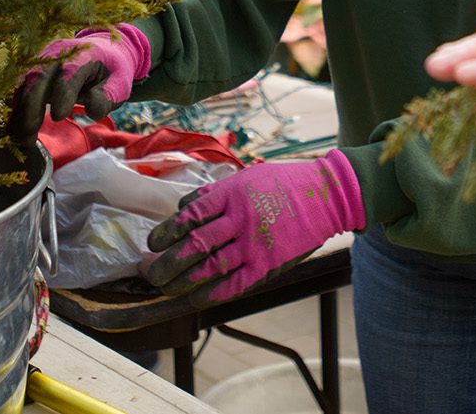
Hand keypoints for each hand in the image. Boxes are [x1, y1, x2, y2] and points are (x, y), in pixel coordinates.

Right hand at [9, 24, 151, 157]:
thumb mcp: (120, 84)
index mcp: (83, 53)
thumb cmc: (112, 71)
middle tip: (29, 135)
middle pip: (38, 76)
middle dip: (32, 106)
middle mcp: (57, 53)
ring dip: (19, 111)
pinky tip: (16, 130)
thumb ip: (107, 97)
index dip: (63, 93)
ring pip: (24, 83)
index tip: (59, 117)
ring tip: (21, 138)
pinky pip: (20, 88)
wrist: (103, 50)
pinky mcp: (32, 71)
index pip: (70, 72)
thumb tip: (92, 109)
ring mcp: (41, 60)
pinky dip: (16, 109)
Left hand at [141, 150, 364, 305]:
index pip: (189, 215)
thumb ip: (215, 193)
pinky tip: (195, 298)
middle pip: (193, 245)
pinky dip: (211, 294)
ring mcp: (255, 243)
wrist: (326, 196)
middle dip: (166, 262)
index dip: (166, 232)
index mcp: (231, 192)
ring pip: (209, 267)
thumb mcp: (246, 177)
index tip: (153, 244)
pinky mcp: (268, 263)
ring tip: (166, 288)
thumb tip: (183, 209)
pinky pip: (234, 284)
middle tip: (150, 271)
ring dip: (182, 281)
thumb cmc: (283, 183)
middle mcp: (240, 218)